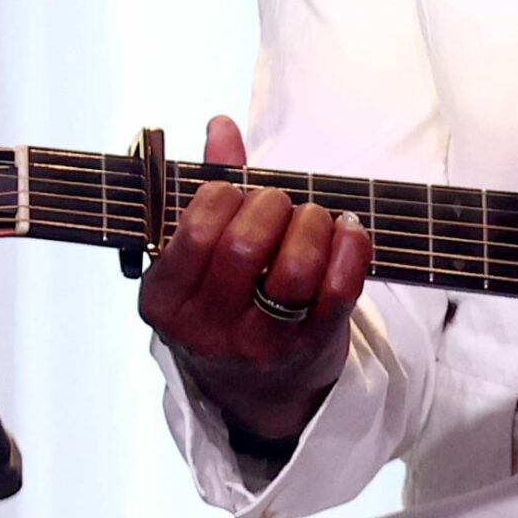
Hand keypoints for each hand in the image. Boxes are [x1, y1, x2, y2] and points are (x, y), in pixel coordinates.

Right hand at [137, 116, 372, 444]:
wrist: (258, 390)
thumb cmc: (224, 304)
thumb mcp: (198, 258)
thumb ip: (210, 188)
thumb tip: (221, 126)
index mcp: (165, 301)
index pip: (196, 231)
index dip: (225, 194)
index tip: (238, 191)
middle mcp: (207, 330)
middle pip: (245, 245)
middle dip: (271, 205)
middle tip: (279, 203)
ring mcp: (261, 344)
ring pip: (295, 267)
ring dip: (312, 224)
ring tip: (313, 219)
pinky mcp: (312, 346)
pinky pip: (340, 287)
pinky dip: (352, 246)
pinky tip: (348, 230)